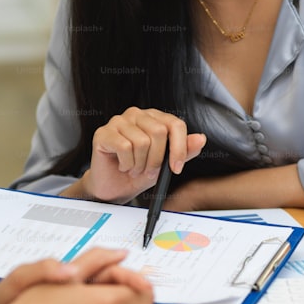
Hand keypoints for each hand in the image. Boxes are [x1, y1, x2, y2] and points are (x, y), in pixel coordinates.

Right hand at [67, 107, 206, 203]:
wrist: (114, 188)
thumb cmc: (138, 173)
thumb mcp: (166, 165)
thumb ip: (184, 151)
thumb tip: (200, 139)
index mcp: (154, 118)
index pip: (175, 124)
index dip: (179, 148)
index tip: (176, 168)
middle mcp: (137, 115)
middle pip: (159, 132)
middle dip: (156, 160)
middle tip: (148, 171)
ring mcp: (119, 121)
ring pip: (141, 142)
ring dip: (139, 164)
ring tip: (134, 169)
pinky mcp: (103, 133)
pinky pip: (124, 147)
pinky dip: (126, 164)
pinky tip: (122, 165)